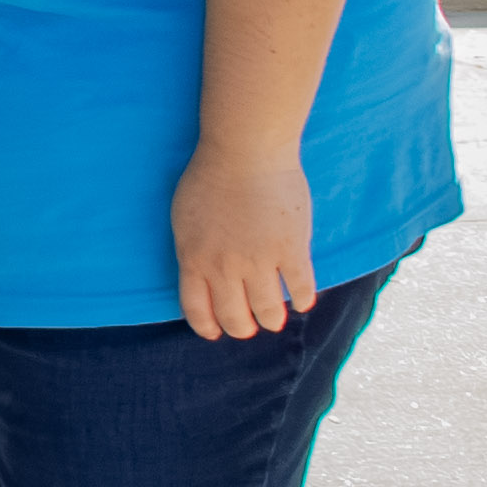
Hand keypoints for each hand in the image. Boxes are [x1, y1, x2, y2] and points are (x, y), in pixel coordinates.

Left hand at [176, 147, 318, 341]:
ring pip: (268, 311)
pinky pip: (300, 289)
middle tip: (250, 326)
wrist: (244, 153)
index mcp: (193, 259)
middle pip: (234, 317)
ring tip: (275, 318)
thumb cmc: (209, 178)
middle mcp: (224, 267)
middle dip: (243, 328)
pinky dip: (302, 299)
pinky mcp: (292, 251)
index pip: (197, 309)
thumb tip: (200, 273)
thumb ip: (193, 249)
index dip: (208, 326)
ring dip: (272, 319)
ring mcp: (259, 261)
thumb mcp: (185, 219)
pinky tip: (301, 300)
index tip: (216, 332)